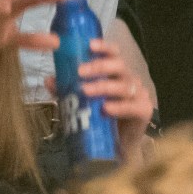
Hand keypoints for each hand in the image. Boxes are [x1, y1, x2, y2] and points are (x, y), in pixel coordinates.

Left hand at [74, 38, 153, 164]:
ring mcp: (139, 94)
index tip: (89, 45)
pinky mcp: (144, 111)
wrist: (117, 148)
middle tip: (80, 72)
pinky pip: (132, 106)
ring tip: (85, 91)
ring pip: (124, 85)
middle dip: (99, 66)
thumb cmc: (101, 119)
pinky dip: (118, 106)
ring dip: (103, 86)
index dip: (104, 46)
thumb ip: (67, 90)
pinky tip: (105, 109)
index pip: (114, 53)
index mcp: (116, 73)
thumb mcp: (81, 102)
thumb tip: (48, 79)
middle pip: (119, 65)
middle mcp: (129, 79)